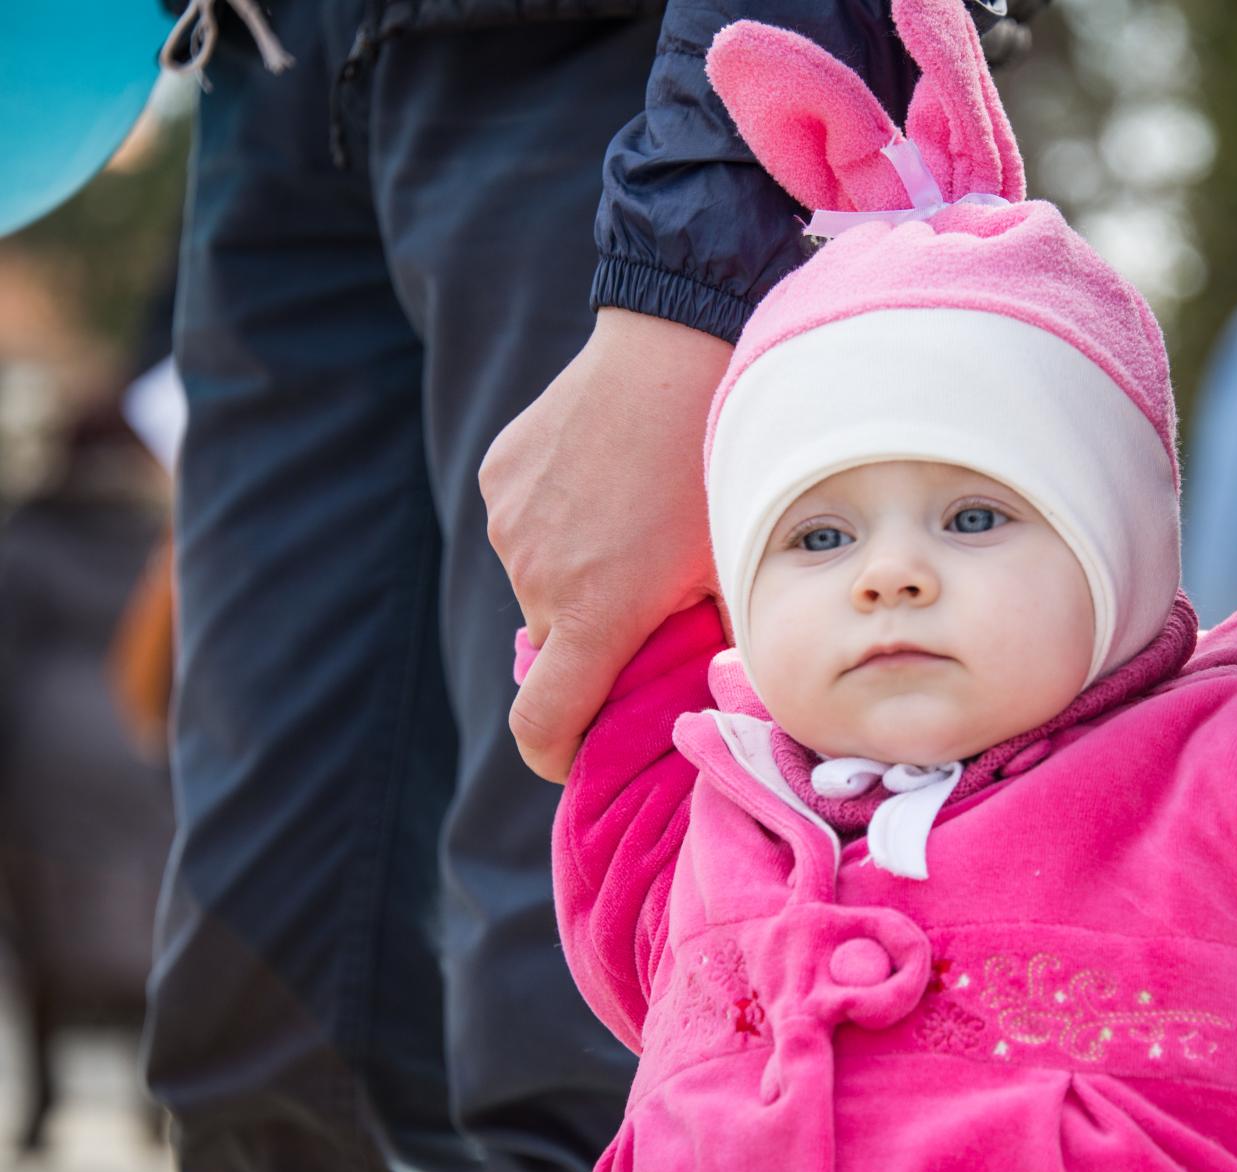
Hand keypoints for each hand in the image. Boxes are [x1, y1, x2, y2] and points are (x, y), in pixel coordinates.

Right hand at [481, 308, 730, 781]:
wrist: (675, 350)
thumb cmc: (721, 468)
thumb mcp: (734, 568)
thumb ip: (713, 643)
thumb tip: (715, 695)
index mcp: (597, 615)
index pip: (541, 724)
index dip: (557, 754)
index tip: (580, 753)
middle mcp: (539, 576)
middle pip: (555, 645)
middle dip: (595, 641)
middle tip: (653, 603)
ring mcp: (511, 524)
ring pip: (540, 582)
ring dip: (578, 576)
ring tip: (635, 526)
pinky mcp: (499, 476)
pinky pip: (525, 526)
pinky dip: (559, 525)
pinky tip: (608, 484)